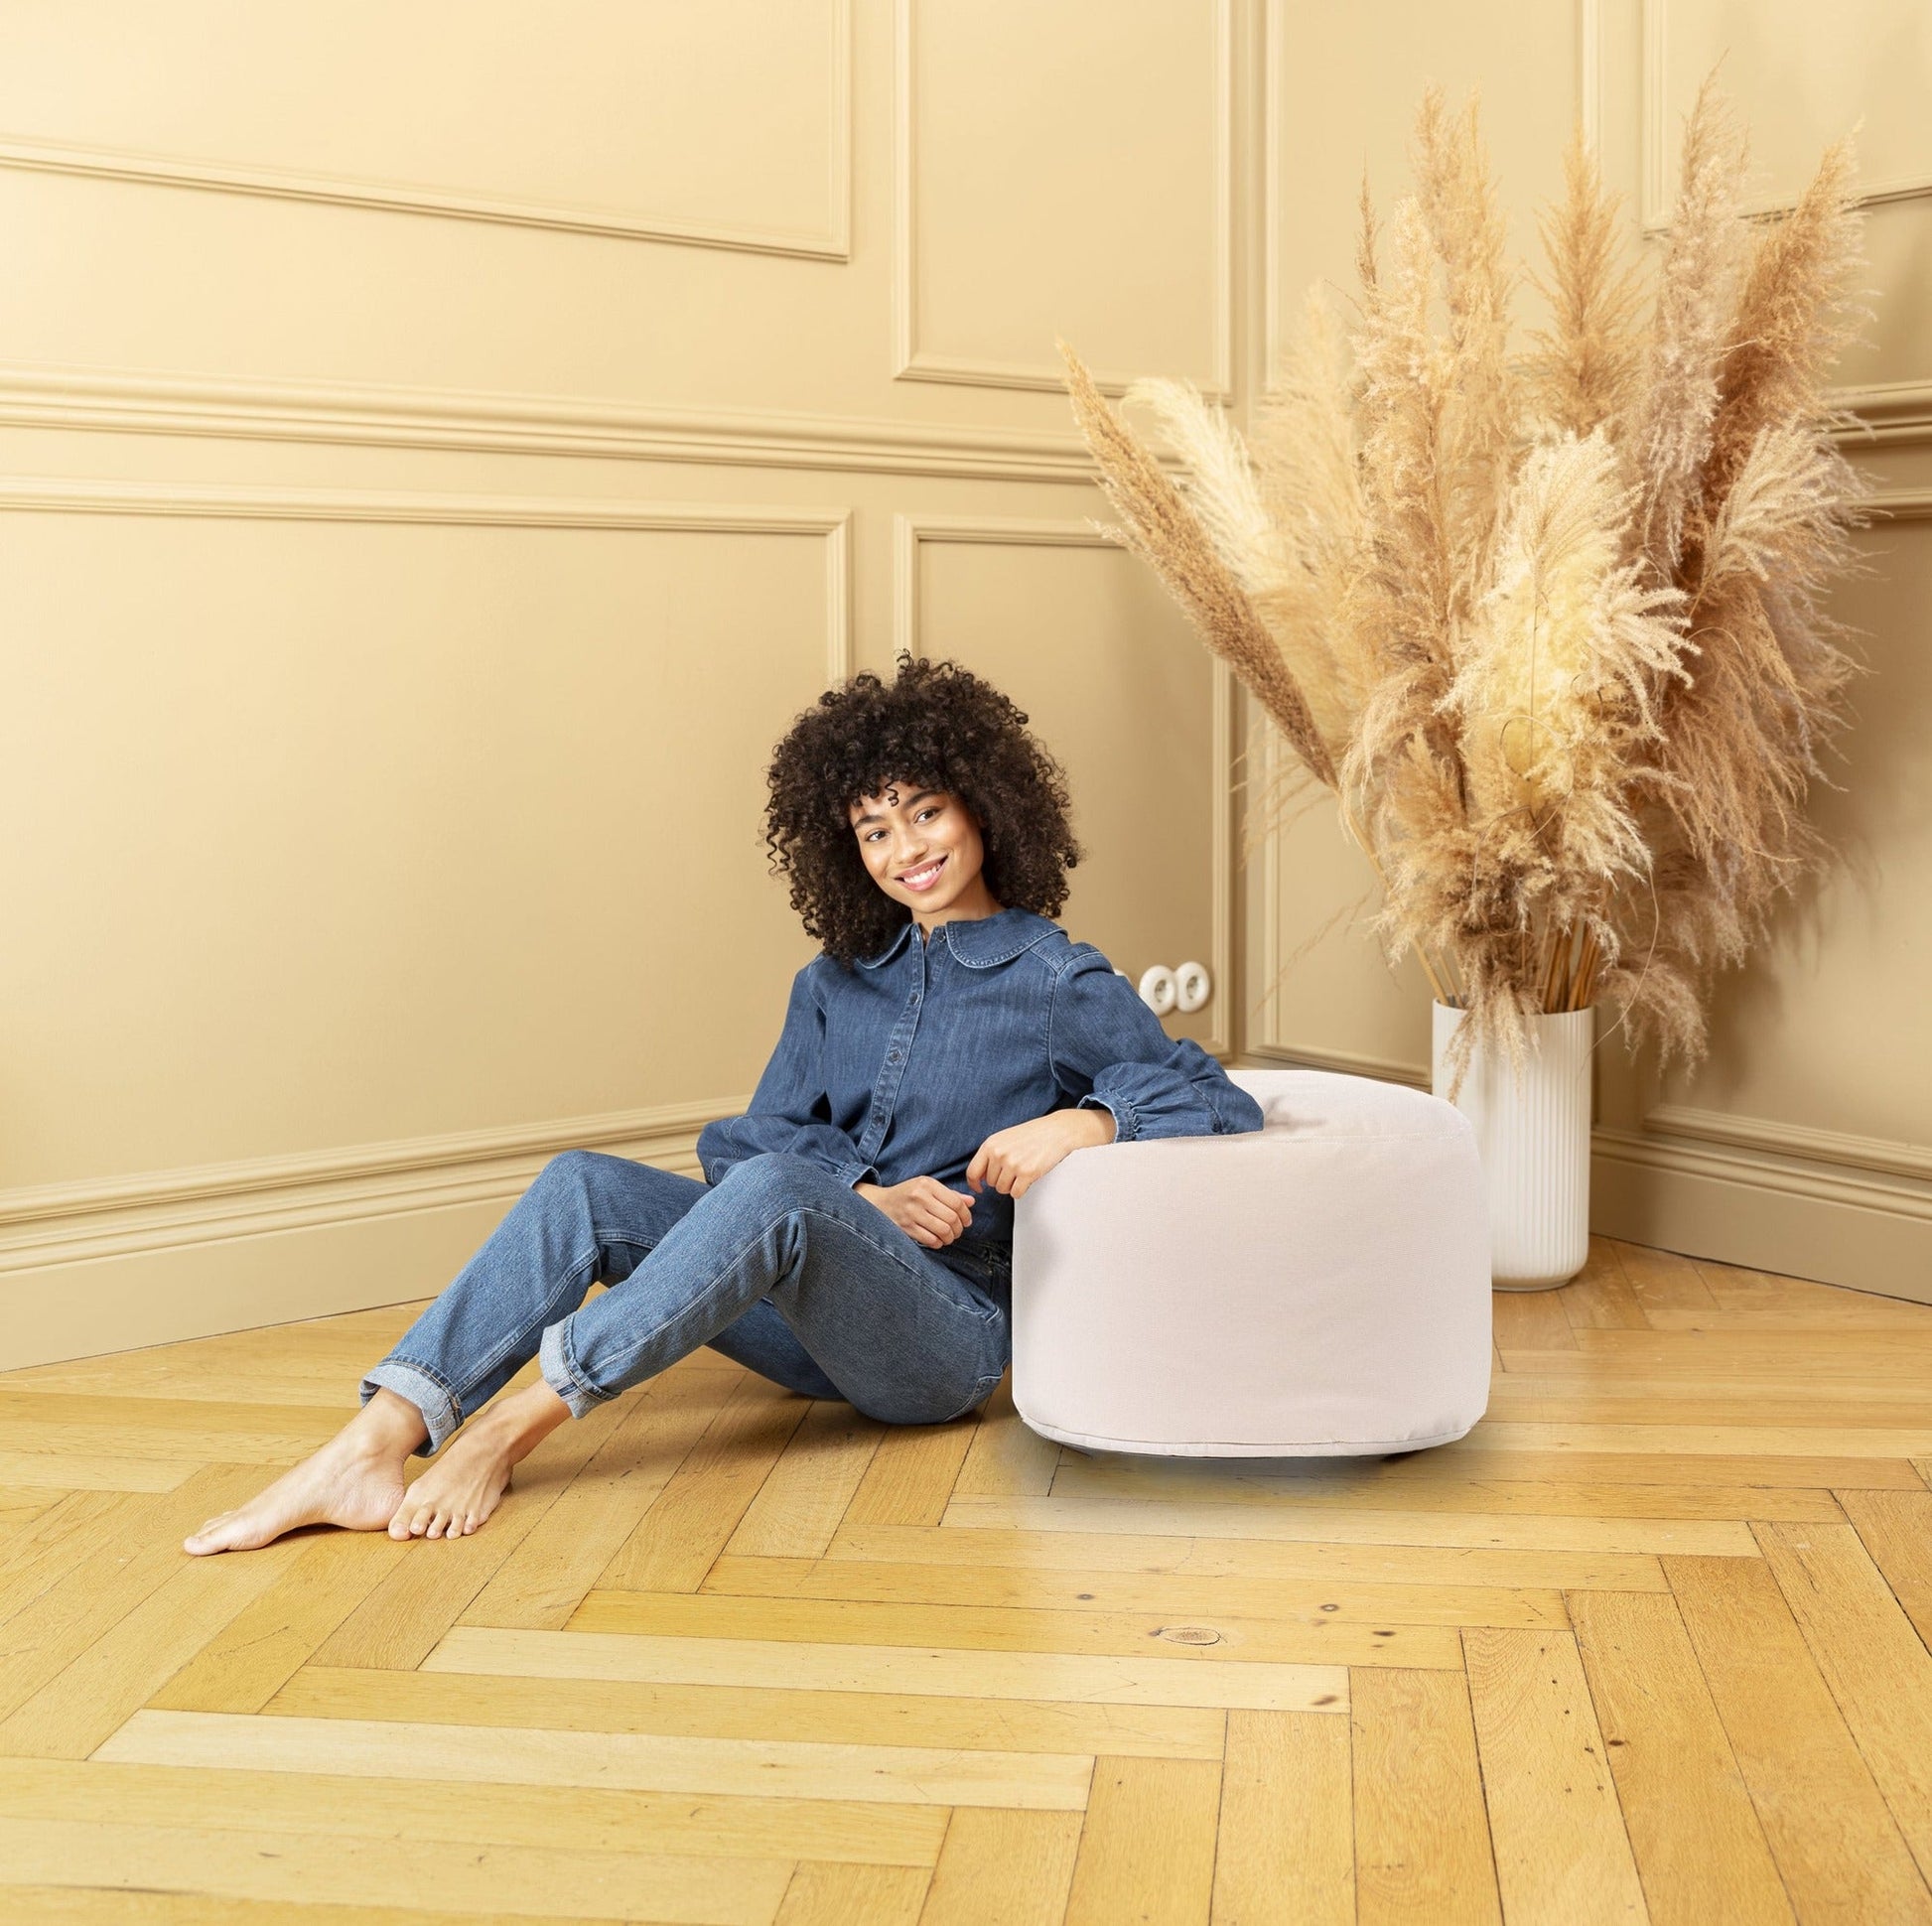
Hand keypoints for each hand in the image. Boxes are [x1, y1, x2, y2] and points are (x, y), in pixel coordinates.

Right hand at [854, 1175, 973, 1247]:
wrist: (879, 1204)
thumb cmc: (908, 1195)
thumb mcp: (927, 1188)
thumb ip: (950, 1195)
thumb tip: (971, 1202)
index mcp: (927, 1184)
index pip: (956, 1202)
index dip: (966, 1215)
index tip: (967, 1221)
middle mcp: (919, 1197)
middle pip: (951, 1218)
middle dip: (959, 1229)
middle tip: (958, 1231)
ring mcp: (911, 1213)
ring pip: (943, 1230)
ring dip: (950, 1237)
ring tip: (949, 1237)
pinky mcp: (906, 1227)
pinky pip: (930, 1239)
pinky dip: (938, 1243)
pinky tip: (937, 1240)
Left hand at [967, 1107, 1115, 1200]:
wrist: (1056, 1131)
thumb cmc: (1032, 1134)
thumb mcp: (1004, 1138)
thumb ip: (990, 1155)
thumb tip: (980, 1177)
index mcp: (990, 1144)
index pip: (972, 1172)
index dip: (974, 1183)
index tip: (979, 1188)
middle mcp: (999, 1154)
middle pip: (991, 1183)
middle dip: (1001, 1180)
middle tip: (1014, 1170)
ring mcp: (1012, 1164)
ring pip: (1003, 1190)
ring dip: (1012, 1185)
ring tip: (1022, 1171)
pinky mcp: (1027, 1173)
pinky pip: (1016, 1193)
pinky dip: (1022, 1190)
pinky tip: (1028, 1177)